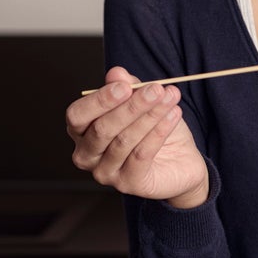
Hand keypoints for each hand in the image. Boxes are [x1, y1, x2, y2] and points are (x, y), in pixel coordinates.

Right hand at [66, 67, 209, 207]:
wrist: (180, 161)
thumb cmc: (153, 130)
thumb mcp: (141, 103)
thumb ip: (127, 88)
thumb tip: (117, 73)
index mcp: (81, 132)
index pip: (77, 116)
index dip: (100, 101)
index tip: (125, 86)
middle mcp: (87, 155)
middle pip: (101, 129)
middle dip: (131, 107)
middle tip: (155, 90)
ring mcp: (105, 173)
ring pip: (124, 141)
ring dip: (150, 116)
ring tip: (170, 98)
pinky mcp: (129, 184)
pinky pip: (141, 155)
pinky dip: (159, 132)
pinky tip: (173, 115)